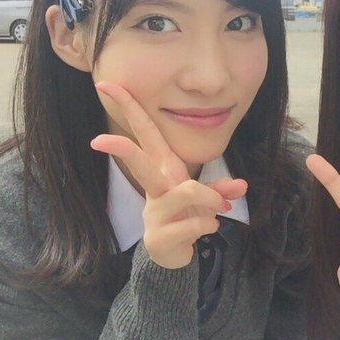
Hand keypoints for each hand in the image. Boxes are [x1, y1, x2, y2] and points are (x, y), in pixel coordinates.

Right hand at [90, 81, 246, 268]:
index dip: (128, 107)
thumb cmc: (186, 216)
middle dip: (120, 148)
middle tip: (98, 140)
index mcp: (163, 169)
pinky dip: (210, 224)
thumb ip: (222, 189)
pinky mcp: (158, 236)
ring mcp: (153, 212)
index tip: (106, 84)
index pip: (145, 132)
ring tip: (220, 209)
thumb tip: (241, 186)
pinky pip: (196, 222)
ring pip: (186, 190)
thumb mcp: (206, 198)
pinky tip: (208, 228)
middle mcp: (155, 187)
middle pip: (138, 161)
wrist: (174, 255)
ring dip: (212, 198)